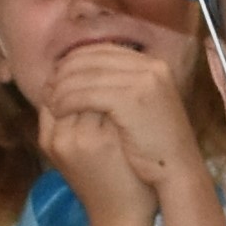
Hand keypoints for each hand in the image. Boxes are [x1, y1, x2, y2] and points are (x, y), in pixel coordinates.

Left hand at [41, 31, 198, 197]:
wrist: (178, 173)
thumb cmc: (156, 149)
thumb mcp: (141, 109)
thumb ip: (121, 88)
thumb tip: (83, 77)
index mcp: (153, 65)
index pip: (104, 51)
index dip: (76, 61)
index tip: (58, 76)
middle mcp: (150, 67)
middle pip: (93, 58)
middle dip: (65, 72)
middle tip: (47, 87)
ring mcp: (143, 80)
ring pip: (87, 75)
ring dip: (62, 88)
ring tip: (50, 103)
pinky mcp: (132, 99)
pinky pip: (87, 94)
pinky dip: (68, 101)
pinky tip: (58, 112)